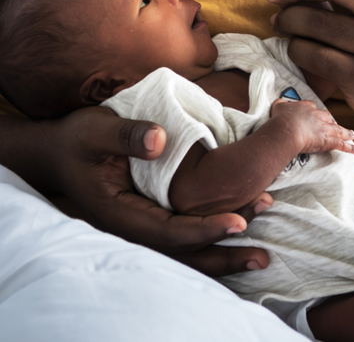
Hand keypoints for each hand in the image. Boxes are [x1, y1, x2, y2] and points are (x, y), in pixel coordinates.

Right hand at [46, 106, 269, 276]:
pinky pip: (184, 241)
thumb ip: (125, 135)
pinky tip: (240, 236)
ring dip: (222, 256)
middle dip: (222, 255)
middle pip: (181, 253)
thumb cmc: (77, 140)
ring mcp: (142, 229)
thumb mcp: (95, 130)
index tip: (238, 223)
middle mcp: (132, 230)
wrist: (59, 153)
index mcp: (118, 214)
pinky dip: (211, 243)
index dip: (203, 230)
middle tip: (260, 255)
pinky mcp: (152, 221)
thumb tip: (160, 141)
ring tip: (259, 257)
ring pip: (184, 254)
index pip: (166, 232)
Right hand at [270, 98, 353, 154]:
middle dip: (332, 122)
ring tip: (353, 135)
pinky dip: (350, 148)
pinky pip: (342, 145)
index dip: (315, 113)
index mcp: (307, 107)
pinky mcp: (328, 140)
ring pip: (338, 130)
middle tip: (335, 125)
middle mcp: (318, 116)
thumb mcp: (278, 106)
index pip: (314, 108)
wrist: (287, 128)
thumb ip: (281, 104)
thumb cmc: (280, 118)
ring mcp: (324, 128)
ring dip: (347, 133)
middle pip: (328, 118)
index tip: (315, 115)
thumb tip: (280, 103)